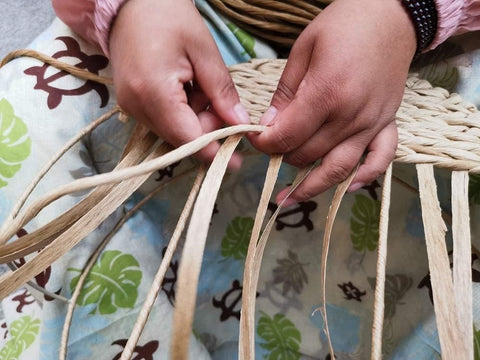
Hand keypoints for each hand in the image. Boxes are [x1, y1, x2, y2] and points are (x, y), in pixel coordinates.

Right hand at [109, 0, 249, 167]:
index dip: (214, 152)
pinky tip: (189, 89)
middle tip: (222, 102)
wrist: (131, 3)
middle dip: (208, 129)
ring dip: (196, 119)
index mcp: (154, 92)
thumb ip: (222, 92)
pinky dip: (183, 114)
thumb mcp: (204, 50)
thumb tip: (240, 124)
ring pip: (173, 132)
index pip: (188, 139)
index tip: (237, 161)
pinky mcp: (131, 105)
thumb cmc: (169, 16)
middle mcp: (136, 107)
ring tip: (201, 86)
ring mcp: (130, 108)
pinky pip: (163, 122)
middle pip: (181, 139)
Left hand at [249, 0, 415, 203]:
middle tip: (270, 149)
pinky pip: (379, 160)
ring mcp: (372, 124)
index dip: (264, 143)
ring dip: (311, 186)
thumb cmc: (344, 25)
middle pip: (307, 155)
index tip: (253, 139)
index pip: (286, 136)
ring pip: (338, 168)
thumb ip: (285, 93)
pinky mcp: (388, 124)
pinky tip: (347, 187)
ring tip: (288, 198)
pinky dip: (364, 178)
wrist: (392, 17)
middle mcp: (351, 116)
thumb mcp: (303, 50)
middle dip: (282, 156)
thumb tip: (268, 126)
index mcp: (327, 94)